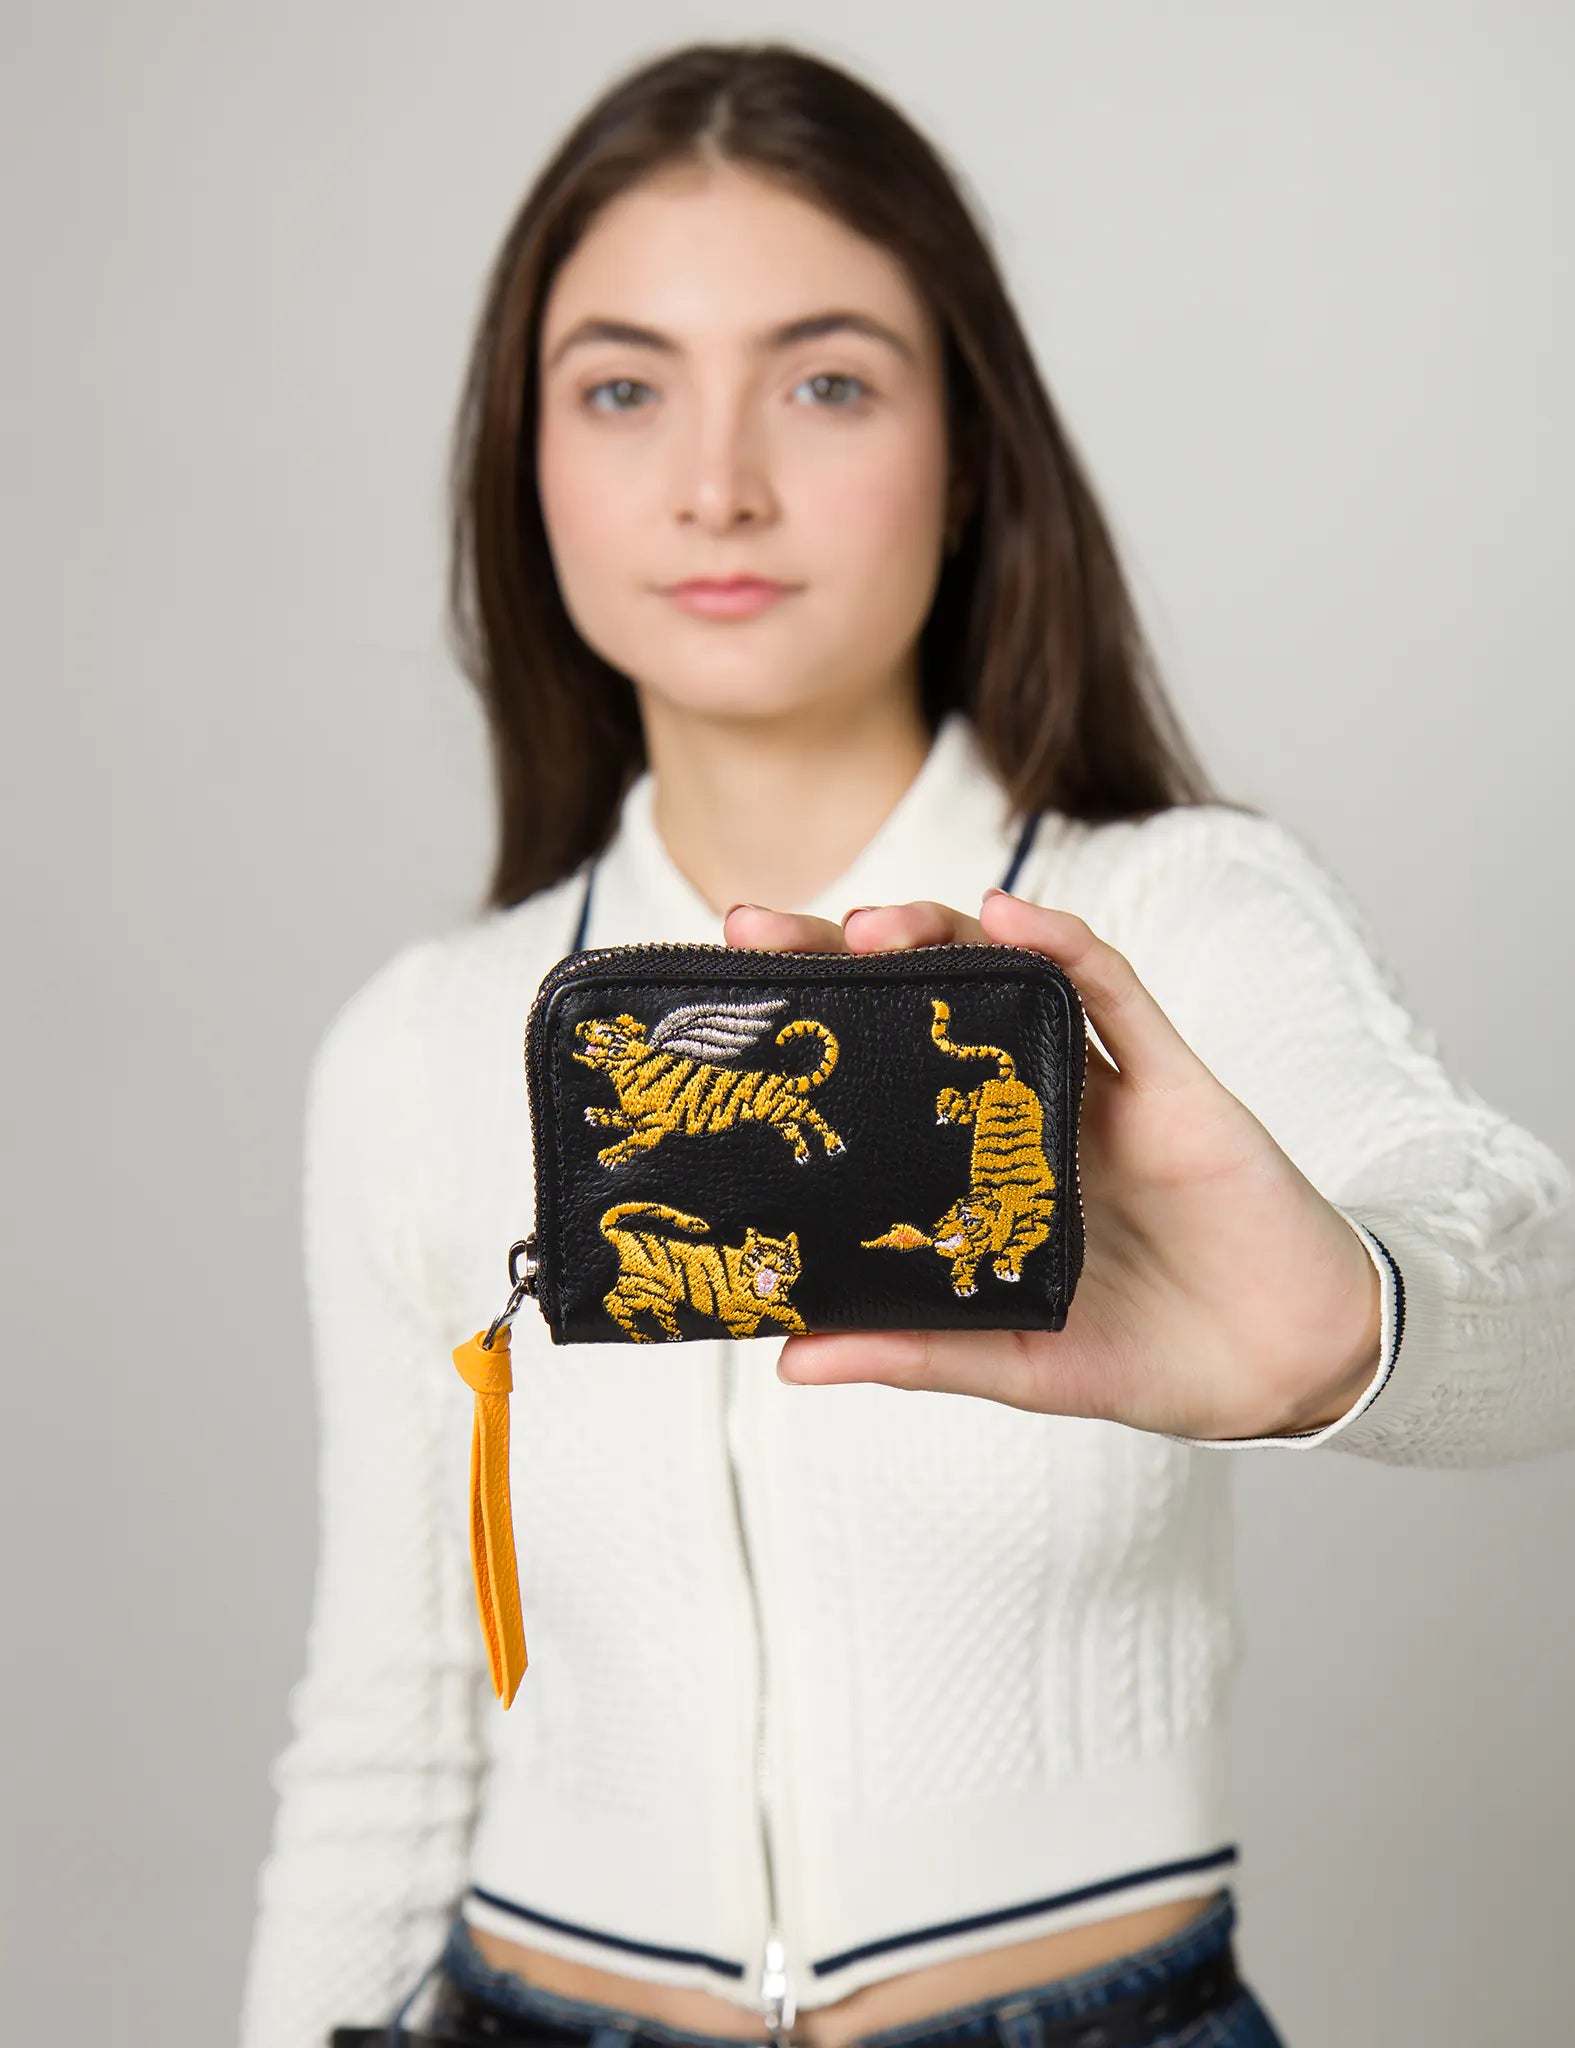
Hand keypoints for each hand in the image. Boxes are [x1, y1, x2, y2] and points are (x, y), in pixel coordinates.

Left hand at [721, 889, 1381, 1439]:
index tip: (725, 1010)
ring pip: (1012, 976)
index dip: (813, 1034)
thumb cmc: (1151, 1353)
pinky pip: (1117, 994)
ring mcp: (1103, 1087)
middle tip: (754, 927)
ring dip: (939, 935)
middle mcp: (1034, 1108)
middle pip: (928, 1003)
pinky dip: (1063, 946)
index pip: (886, 1075)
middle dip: (843, 954)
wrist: (1283, 1370)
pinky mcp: (1175, 1082)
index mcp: (988, 1164)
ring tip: (866, 925)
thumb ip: (912, 1347)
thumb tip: (786, 1356)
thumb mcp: (1012, 1357)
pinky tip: (1006, 916)